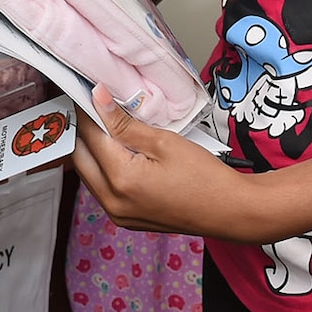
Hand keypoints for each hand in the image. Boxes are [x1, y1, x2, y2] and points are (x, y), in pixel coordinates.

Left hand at [71, 85, 276, 243]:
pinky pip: (102, 189)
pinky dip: (105, 168)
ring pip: (89, 174)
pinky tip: (120, 152)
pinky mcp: (126, 219)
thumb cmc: (204, 176)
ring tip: (111, 127)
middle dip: (85, 130)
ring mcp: (118, 214)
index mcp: (121, 180)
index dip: (87, 110)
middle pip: (81, 157)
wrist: (230, 211)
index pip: (89, 136)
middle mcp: (113, 202)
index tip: (89, 92)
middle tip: (98, 108)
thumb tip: (98, 98)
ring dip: (93, 150)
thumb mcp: (163, 141)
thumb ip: (124, 122)